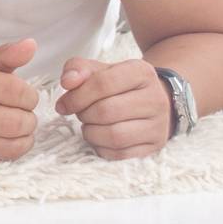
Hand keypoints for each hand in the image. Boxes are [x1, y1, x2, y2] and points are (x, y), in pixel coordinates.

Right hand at [0, 39, 40, 159]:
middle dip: (29, 120)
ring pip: (11, 146)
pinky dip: (8, 153)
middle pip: (16, 123)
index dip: (30, 96)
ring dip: (24, 139)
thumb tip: (31, 45)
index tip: (24, 96)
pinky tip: (3, 140)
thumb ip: (7, 55)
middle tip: (23, 114)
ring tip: (17, 128)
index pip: (16, 91)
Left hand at [54, 57, 170, 159]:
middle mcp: (155, 98)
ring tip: (89, 124)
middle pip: (107, 111)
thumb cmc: (118, 85)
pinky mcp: (155, 145)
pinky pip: (121, 154)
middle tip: (80, 113)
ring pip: (115, 136)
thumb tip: (67, 82)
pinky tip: (99, 137)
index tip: (64, 104)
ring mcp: (158, 124)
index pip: (103, 83)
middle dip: (84, 114)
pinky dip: (101, 147)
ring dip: (91, 133)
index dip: (77, 96)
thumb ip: (78, 69)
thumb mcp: (99, 69)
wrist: (150, 100)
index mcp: (141, 73)